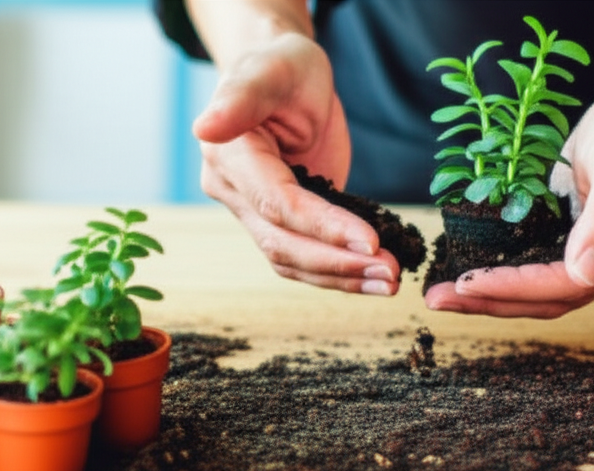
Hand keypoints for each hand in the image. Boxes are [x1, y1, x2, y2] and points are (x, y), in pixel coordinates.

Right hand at [195, 33, 399, 294]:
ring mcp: (254, 212)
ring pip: (291, 261)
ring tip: (389, 281)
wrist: (285, 79)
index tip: (370, 242)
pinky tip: (373, 277)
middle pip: (283, 244)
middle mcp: (233, 192)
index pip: (277, 205)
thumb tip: (204, 127)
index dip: (322, 227)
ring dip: (341, 277)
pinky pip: (305, 258)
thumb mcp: (270, 69)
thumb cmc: (281, 67)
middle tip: (389, 271)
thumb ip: (240, 98)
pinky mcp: (279, 223)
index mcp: (228, 157)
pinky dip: (338, 271)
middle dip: (338, 262)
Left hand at [425, 85, 593, 317]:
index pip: (569, 285)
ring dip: (490, 296)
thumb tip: (584, 273)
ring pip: (539, 292)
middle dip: (491, 300)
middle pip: (549, 299)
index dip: (516, 288)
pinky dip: (502, 276)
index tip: (468, 283)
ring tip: (441, 295)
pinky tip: (467, 273)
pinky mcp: (576, 244)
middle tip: (437, 299)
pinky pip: (536, 270)